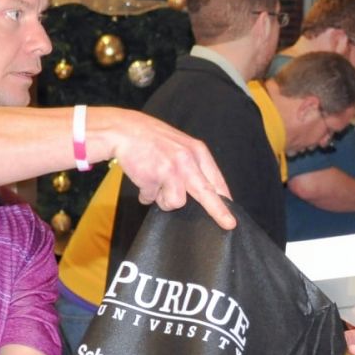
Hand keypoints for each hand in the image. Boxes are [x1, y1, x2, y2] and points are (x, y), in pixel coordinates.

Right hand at [102, 109, 236, 228]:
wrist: (123, 129)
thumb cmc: (153, 139)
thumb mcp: (180, 145)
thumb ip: (193, 165)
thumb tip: (206, 194)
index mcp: (197, 151)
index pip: (216, 180)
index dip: (225, 201)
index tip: (232, 217)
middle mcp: (186, 160)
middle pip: (206, 193)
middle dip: (218, 211)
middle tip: (229, 224)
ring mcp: (170, 169)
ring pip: (175, 202)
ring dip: (164, 199)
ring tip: (156, 182)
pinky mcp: (152, 178)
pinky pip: (151, 199)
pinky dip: (146, 194)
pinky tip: (142, 177)